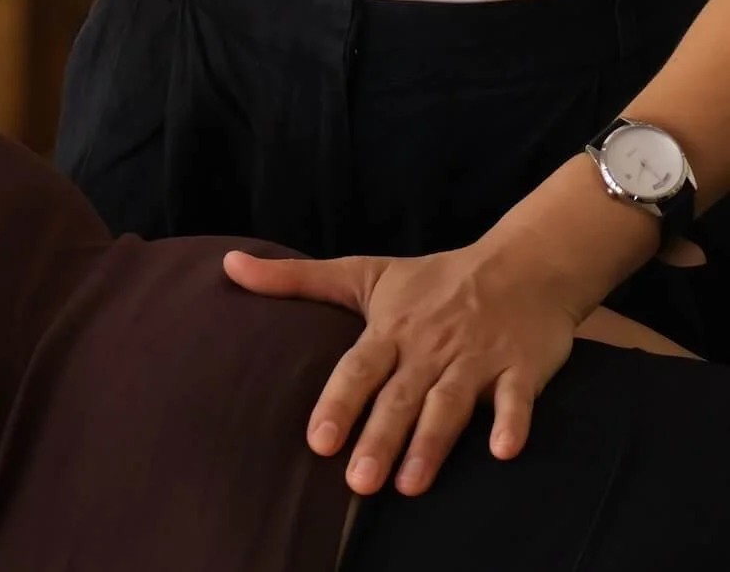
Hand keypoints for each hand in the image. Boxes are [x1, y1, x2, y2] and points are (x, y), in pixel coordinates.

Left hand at [222, 241, 580, 496]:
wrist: (520, 265)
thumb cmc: (433, 280)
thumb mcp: (363, 272)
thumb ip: (296, 279)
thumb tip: (229, 266)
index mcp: (392, 328)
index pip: (359, 367)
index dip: (339, 402)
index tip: (318, 442)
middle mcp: (430, 346)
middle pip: (401, 395)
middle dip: (380, 438)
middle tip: (357, 483)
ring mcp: (476, 358)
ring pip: (450, 403)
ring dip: (432, 442)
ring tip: (411, 484)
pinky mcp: (519, 369)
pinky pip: (516, 399)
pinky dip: (511, 423)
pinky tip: (502, 451)